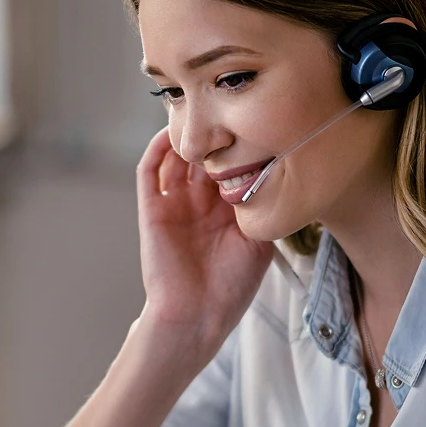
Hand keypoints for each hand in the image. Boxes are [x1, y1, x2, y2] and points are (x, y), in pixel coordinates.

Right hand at [136, 129, 273, 361]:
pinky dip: (158, 147)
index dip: (240, 142)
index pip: (230, 164)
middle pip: (204, 154)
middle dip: (215, 132)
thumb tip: (276, 171)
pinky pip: (149, 170)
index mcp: (224, 211)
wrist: (196, 318)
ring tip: (200, 113)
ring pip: (176, 156)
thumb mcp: (259, 244)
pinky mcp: (152, 209)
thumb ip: (262, 208)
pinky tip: (173, 131)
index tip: (258, 120)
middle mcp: (198, 203)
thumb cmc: (229, 289)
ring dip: (187, 136)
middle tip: (229, 108)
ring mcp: (174, 204)